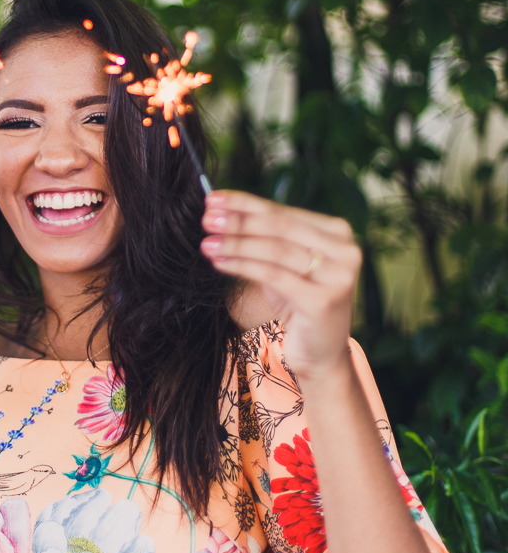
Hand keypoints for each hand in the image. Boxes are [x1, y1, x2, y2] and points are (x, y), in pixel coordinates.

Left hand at [200, 190, 361, 382]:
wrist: (321, 354)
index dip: (246, 203)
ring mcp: (338, 276)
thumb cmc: (298, 302)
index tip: (213, 198)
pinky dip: (242, 266)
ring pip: (274, 251)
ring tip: (207, 243)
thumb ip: (266, 235)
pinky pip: (273, 275)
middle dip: (239, 221)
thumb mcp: (284, 264)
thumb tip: (220, 209)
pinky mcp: (323, 300)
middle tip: (206, 219)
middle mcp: (346, 250)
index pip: (283, 212)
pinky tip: (219, 263)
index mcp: (338, 233)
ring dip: (236, 244)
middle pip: (280, 228)